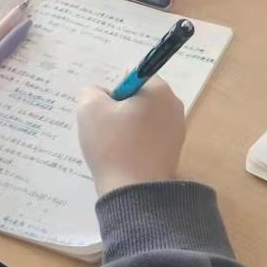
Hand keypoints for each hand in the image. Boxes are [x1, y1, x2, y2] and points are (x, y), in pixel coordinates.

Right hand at [76, 78, 186, 195]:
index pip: (132, 76)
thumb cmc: (113, 145)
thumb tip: (99, 94)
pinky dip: (136, 142)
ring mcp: (177, 129)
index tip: (105, 111)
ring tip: (114, 145)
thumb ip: (90, 92)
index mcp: (159, 90)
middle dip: (120, 108)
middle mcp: (174, 105)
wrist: (134, 190)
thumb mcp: (89, 109)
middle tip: (106, 128)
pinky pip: (149, 137)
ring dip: (127, 127)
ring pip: (143, 118)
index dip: (113, 91)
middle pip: (139, 97)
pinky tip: (124, 156)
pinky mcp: (174, 150)